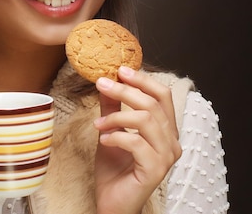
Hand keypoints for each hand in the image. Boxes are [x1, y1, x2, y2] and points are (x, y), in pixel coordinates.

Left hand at [93, 66, 180, 213]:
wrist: (112, 202)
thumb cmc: (114, 170)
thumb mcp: (111, 131)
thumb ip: (112, 108)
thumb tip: (106, 82)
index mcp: (165, 130)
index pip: (162, 95)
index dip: (142, 79)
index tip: (120, 70)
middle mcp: (171, 142)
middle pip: (152, 103)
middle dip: (125, 90)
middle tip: (102, 84)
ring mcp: (166, 156)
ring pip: (146, 119)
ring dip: (117, 116)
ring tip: (99, 124)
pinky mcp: (155, 169)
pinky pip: (136, 142)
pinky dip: (116, 136)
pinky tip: (104, 140)